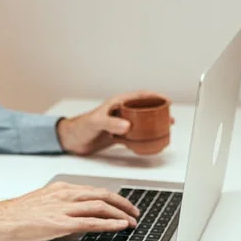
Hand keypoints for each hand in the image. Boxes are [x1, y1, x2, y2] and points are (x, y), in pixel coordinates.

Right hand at [0, 181, 139, 240]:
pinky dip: (109, 224)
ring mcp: (62, 209)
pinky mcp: (59, 224)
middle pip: (103, 195)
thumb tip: (76, 215)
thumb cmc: (15, 215)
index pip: (94, 191)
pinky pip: (91, 222)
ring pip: (100, 207)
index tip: (124, 205)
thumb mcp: (42, 203)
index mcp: (61, 189)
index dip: (113, 198)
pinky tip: (120, 227)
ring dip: (121, 214)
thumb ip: (60, 205)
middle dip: (123, 204)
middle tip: (135, 213)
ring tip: (132, 222)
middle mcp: (64, 195)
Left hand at [56, 90, 173, 155]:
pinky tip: (148, 143)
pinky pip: (133, 136)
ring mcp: (119, 124)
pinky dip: (142, 139)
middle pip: (143, 109)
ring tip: (163, 130)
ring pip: (140, 123)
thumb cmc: (80, 126)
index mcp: (117, 103)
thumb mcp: (97, 122)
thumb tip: (128, 125)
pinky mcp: (117, 135)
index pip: (139, 97)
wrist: (71, 140)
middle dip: (157, 112)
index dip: (154, 97)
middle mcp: (120, 112)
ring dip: (151, 126)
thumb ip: (111, 123)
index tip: (166, 100)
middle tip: (169, 117)